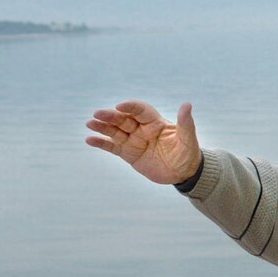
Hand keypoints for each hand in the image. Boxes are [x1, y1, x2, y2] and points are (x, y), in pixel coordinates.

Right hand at [85, 101, 201, 184]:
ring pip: (115, 131)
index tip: (120, 105)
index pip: (140, 110)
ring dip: (102, 127)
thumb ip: (186, 122)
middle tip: (97, 114)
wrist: (183, 173)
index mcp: (155, 122)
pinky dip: (101, 143)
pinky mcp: (128, 153)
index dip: (131, 106)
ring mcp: (134, 140)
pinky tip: (89, 139)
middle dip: (111, 116)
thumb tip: (187, 104)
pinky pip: (112, 147)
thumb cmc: (187, 153)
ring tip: (90, 123)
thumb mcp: (188, 139)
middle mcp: (142, 129)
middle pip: (123, 119)